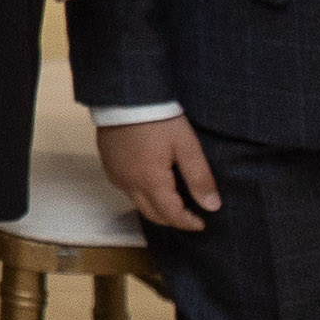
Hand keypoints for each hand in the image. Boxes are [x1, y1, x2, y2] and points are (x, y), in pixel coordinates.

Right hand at [98, 113, 222, 231]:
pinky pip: (125, 188)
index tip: (202, 223)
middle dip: (172, 220)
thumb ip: (199, 178)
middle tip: (189, 216)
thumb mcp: (187, 146)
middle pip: (152, 215)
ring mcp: (115, 175)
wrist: (125, 96)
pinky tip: (149, 182)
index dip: (188, 222)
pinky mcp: (107, 164)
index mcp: (150, 182)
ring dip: (155, 207)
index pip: (171, 215)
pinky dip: (140, 193)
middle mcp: (129, 184)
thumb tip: (212, 207)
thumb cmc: (159, 120)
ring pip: (137, 203)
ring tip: (172, 200)